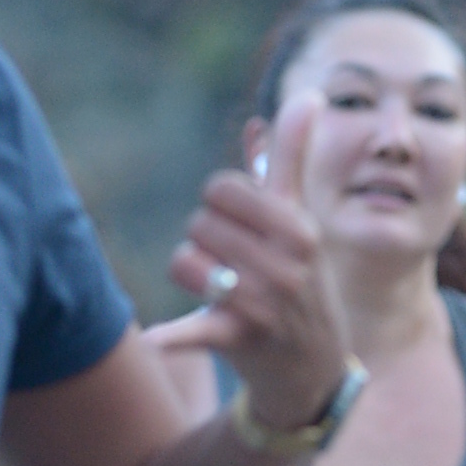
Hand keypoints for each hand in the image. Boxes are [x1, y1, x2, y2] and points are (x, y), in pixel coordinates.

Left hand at [148, 92, 348, 428]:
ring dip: (192, 274)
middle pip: (199, 223)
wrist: (311, 369)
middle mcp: (286, 264)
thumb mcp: (301, 221)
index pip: (223, 189)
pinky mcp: (237, 340)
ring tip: (219, 289)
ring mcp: (264, 303)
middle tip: (232, 264)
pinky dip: (174, 337)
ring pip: (185, 263)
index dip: (218, 205)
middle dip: (204, 241)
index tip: (238, 226)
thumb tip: (307, 96)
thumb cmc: (300, 280)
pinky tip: (154, 340)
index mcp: (300, 228)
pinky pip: (196, 330)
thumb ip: (293, 160)